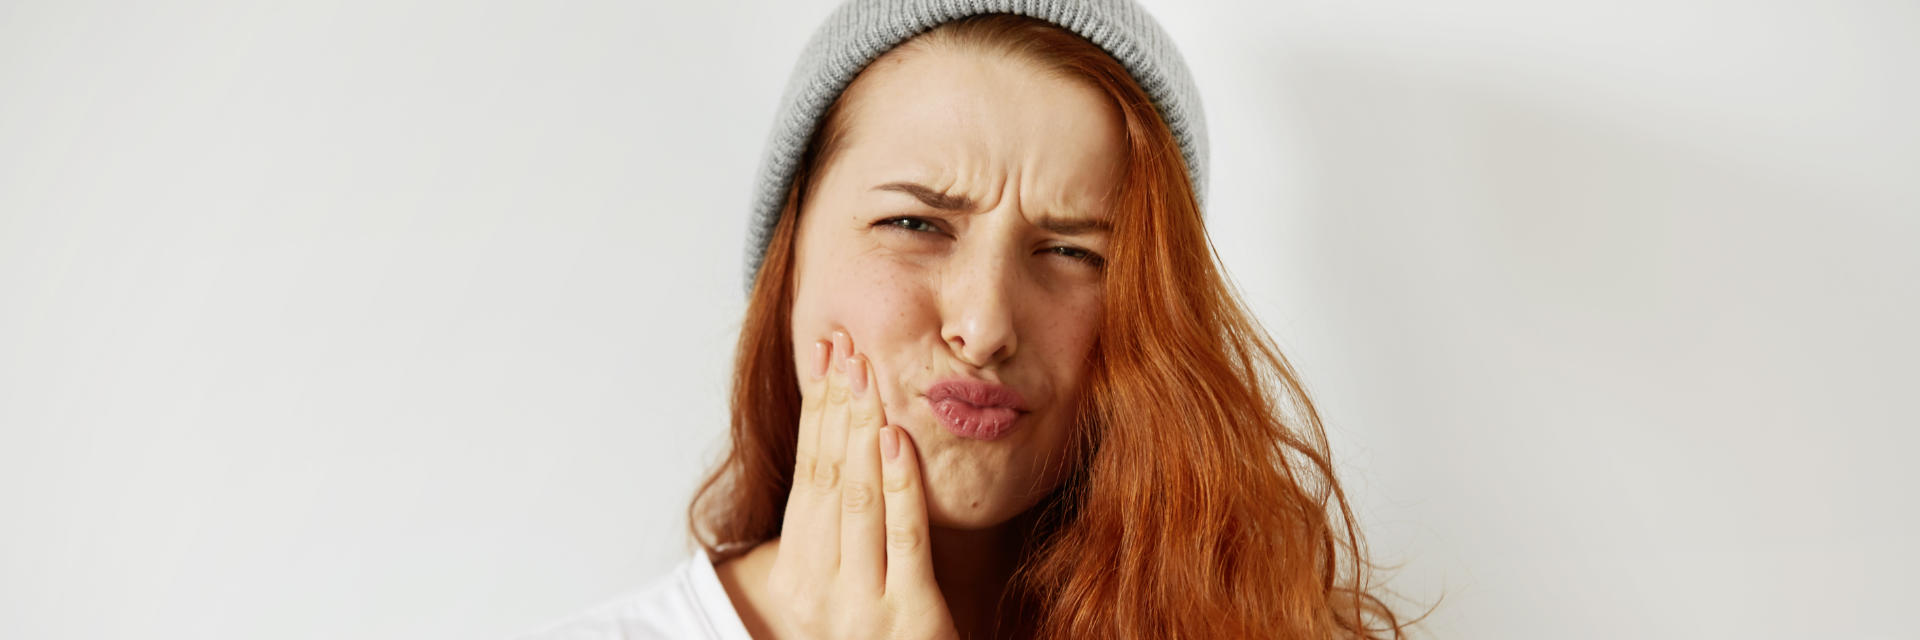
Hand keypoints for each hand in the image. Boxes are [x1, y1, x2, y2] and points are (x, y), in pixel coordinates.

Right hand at [764, 330, 959, 639]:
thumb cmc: (871, 639)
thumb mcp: (842, 586)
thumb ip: (840, 531)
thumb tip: (840, 452)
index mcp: (800, 572)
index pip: (807, 474)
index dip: (816, 411)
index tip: (824, 356)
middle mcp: (820, 587)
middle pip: (826, 477)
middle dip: (836, 407)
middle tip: (844, 347)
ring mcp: (860, 603)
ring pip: (857, 499)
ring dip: (861, 430)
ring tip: (866, 376)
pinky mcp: (908, 616)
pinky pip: (902, 537)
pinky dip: (900, 484)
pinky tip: (897, 439)